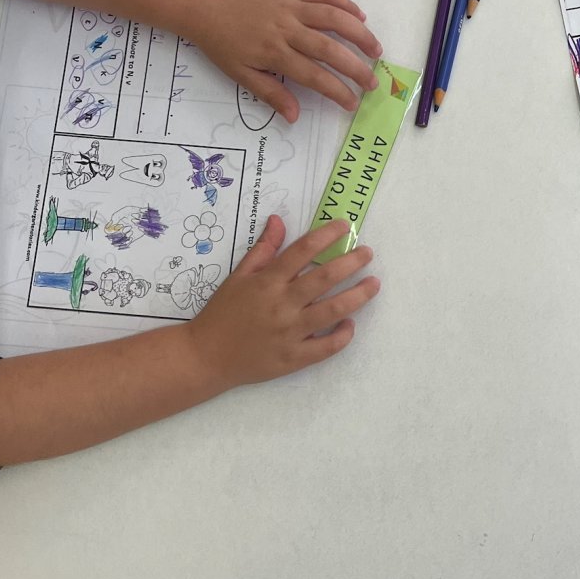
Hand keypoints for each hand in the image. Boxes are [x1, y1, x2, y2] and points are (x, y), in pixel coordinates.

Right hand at [185, 216, 379, 388]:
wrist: (206, 356)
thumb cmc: (222, 313)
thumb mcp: (238, 277)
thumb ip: (263, 250)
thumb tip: (278, 220)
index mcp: (267, 282)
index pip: (302, 251)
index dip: (326, 235)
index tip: (345, 226)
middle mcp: (282, 305)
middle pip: (324, 278)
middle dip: (351, 262)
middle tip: (367, 253)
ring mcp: (289, 333)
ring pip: (332, 311)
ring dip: (357, 296)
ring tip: (373, 284)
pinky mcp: (293, 358)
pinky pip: (325, 347)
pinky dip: (342, 335)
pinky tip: (351, 324)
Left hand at [190, 0, 381, 121]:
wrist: (205, 4)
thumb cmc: (222, 42)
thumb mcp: (241, 75)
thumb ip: (271, 94)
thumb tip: (295, 116)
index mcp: (274, 53)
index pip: (314, 76)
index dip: (337, 91)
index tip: (352, 102)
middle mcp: (287, 28)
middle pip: (330, 49)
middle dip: (356, 67)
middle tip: (373, 82)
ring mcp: (290, 5)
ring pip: (334, 18)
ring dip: (359, 33)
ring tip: (375, 49)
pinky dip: (344, 3)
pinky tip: (359, 15)